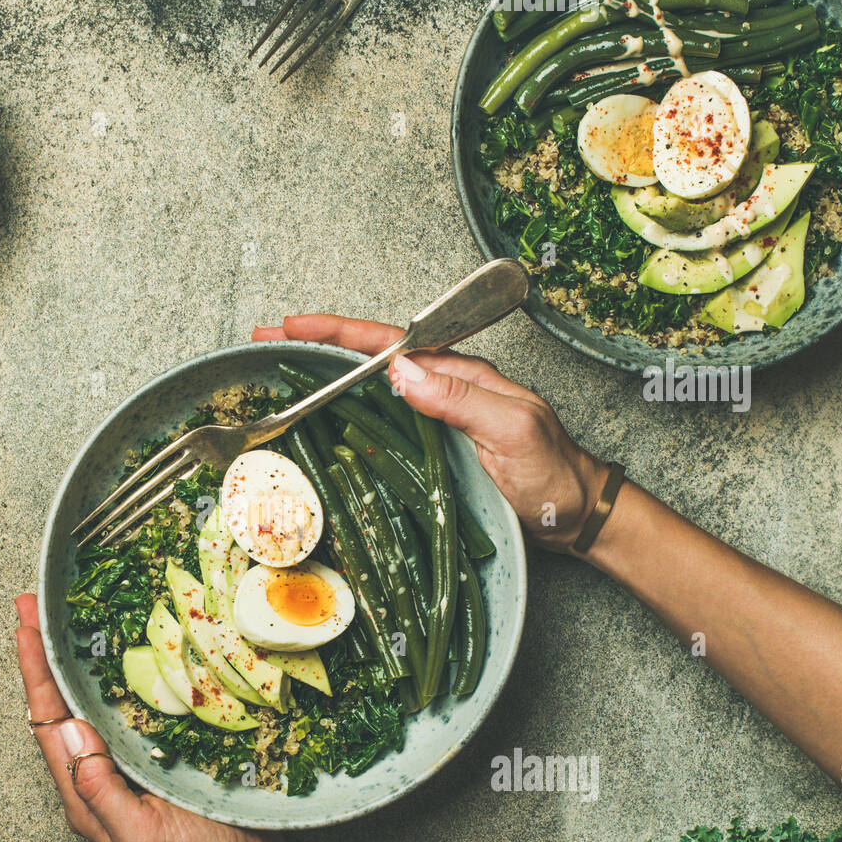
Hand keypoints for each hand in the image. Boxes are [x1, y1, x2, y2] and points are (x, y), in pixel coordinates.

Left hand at [13, 595, 290, 841]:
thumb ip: (99, 789)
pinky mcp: (161, 754)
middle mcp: (98, 776)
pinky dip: (121, 673)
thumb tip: (67, 728)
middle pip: (61, 706)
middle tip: (32, 604)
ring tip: (64, 616)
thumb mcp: (142, 836)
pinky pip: (131, 707)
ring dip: (77, 659)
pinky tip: (125, 648)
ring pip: (92, 702)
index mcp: (84, 796)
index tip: (24, 625)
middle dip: (45, 655)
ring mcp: (129, 764)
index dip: (35, 672)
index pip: (48, 723)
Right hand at [253, 315, 609, 551]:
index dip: (340, 332)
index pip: (390, 343)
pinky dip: (343, 415)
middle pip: (369, 360)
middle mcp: (441, 390)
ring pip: (368, 390)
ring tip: (278, 372)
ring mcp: (433, 421)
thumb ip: (461, 398)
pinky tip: (319, 420)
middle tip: (265, 341)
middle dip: (317, 346)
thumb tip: (400, 369)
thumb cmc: (553, 474)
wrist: (576, 516)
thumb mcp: (513, 429)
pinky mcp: (428, 452)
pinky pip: (377, 425)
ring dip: (323, 378)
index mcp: (459, 374)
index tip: (295, 325)